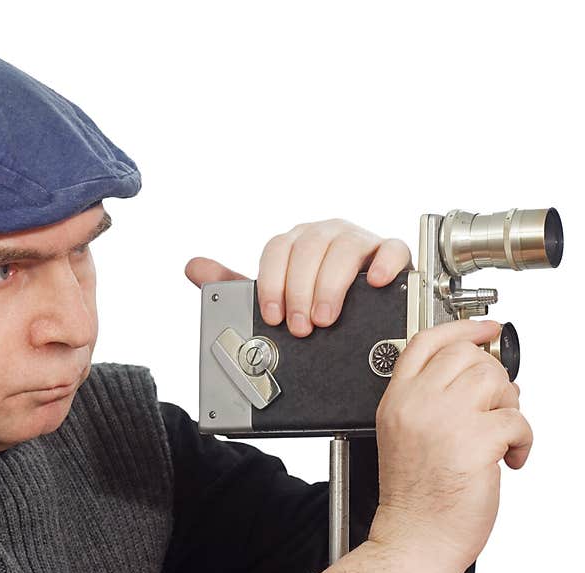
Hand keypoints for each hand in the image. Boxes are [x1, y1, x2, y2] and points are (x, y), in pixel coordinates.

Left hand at [184, 218, 412, 336]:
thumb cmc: (312, 301)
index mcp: (295, 242)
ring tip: (326, 318)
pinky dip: (383, 263)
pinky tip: (373, 282)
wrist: (357, 315)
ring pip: (344, 248)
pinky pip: (391, 248)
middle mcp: (325, 234)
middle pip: (309, 248)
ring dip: (331, 285)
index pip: (277, 249)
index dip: (271, 283)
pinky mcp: (389, 252)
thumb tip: (193, 267)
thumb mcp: (274, 297)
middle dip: (300, 291)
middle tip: (300, 326)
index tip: (272, 315)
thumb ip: (234, 286)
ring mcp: (359, 240)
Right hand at [369, 319, 532, 572]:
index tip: (484, 328)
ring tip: (500, 432)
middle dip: (491, 375)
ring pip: (495, 379)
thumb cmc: (413, 494)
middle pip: (466, 355)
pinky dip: (523, 439)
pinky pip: (516, 418)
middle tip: (494, 403)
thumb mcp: (401, 433)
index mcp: (396, 399)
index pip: (426, 342)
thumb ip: (427, 398)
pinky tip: (508, 457)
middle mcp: (417, 403)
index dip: (460, 329)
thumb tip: (477, 373)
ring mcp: (444, 420)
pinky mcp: (474, 440)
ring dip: (509, 405)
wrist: (415, 535)